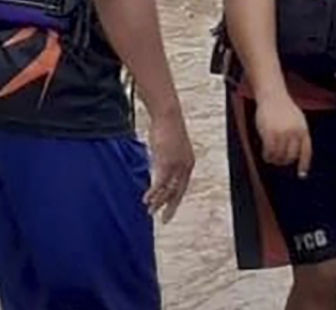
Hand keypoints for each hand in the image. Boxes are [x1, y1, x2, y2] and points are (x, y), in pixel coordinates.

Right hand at [143, 108, 194, 222]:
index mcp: (188, 163)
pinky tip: (147, 199)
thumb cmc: (166, 129)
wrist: (168, 116)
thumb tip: (158, 167)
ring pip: (168, 189)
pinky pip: (160, 183)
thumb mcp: (169, 148)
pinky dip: (153, 192)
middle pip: (178, 192)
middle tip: (165, 220)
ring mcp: (177, 165)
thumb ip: (166, 159)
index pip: (183, 186)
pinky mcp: (167, 162)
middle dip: (170, 206)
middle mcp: (186, 166)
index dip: (175, 199)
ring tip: (150, 211)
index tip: (169, 210)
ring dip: (158, 202)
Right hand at [255, 92, 312, 177]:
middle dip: (285, 161)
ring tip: (270, 157)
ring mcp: (283, 134)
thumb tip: (295, 153)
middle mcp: (295, 133)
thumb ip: (298, 134)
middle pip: (291, 156)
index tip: (302, 175)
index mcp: (304, 130)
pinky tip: (265, 155)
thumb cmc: (283, 108)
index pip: (306, 151)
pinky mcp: (270, 134)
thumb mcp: (297, 120)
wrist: (272, 96)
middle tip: (278, 161)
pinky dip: (267, 156)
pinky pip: (269, 152)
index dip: (304, 164)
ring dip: (275, 159)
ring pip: (279, 156)